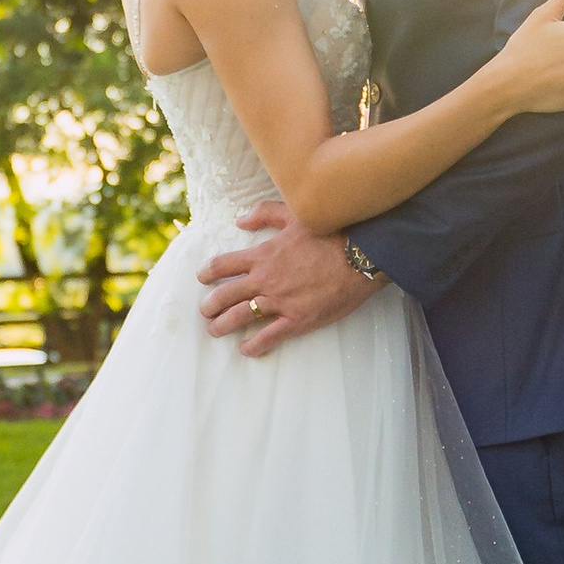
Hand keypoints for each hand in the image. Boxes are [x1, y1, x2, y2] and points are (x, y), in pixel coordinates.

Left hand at [197, 201, 379, 355]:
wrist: (360, 257)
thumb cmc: (330, 233)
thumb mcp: (295, 214)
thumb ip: (264, 214)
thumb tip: (239, 220)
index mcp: (262, 255)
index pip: (222, 265)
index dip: (207, 273)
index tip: (202, 278)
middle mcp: (266, 280)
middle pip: (225, 296)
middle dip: (209, 305)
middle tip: (205, 311)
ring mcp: (281, 302)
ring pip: (240, 317)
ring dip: (222, 326)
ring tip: (215, 331)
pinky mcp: (298, 320)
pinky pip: (269, 337)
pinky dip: (253, 345)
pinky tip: (246, 349)